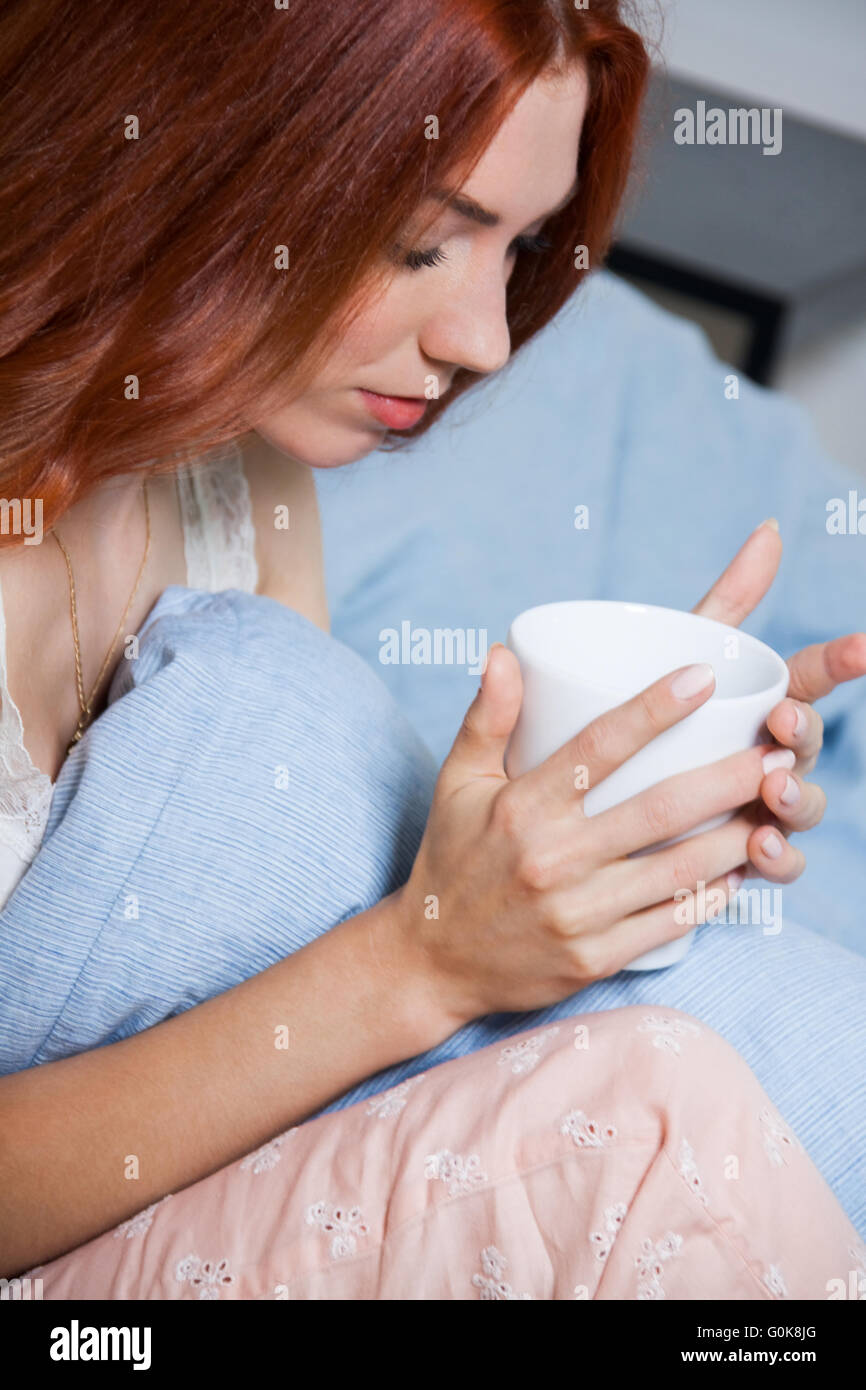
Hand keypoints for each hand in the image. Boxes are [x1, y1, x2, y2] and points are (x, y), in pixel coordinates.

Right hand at [397, 651, 779, 1025]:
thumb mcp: (455, 784)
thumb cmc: (451, 860)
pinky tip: (744, 866)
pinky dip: (714, 894)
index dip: (654, 709)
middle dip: (727, 778)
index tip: (703, 678)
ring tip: (777, 805)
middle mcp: (551, 859)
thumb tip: (503, 651)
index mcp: (521, 809)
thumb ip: (486, 718)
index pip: (597, 747)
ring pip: (676, 868)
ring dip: (736, 835)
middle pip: (658, 809)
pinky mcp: (593, 958)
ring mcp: (576, 914)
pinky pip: (669, 921)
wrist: (432, 964)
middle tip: (777, 751)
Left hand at [691, 518, 865, 882]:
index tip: (863, 646)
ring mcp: (764, 809)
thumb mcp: (678, 658)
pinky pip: (776, 864)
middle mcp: (773, 754)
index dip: (841, 661)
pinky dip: (776, 857)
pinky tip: (759, 849)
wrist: (604, 811)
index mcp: (765, 703)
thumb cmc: (656, 725)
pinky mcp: (743, 859)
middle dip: (803, 733)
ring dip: (796, 801)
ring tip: (770, 797)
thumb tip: (769, 528)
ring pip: (800, 807)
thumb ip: (725, 603)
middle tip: (780, 722)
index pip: (812, 677)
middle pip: (807, 744)